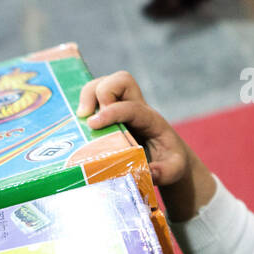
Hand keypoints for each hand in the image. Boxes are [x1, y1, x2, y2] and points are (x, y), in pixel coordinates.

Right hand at [77, 71, 189, 186]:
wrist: (171, 157)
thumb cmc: (171, 162)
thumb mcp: (173, 169)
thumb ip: (164, 172)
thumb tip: (149, 172)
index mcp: (151, 120)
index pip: (132, 107)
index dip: (111, 112)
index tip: (93, 125)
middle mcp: (138, 108)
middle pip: (121, 80)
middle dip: (101, 92)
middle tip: (89, 118)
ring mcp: (124, 107)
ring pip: (106, 83)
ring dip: (89, 94)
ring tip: (81, 117)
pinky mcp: (112, 113)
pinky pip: (96, 96)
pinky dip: (85, 102)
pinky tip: (79, 121)